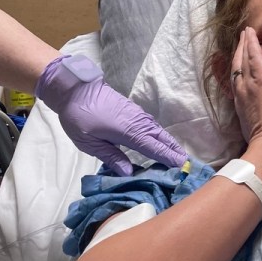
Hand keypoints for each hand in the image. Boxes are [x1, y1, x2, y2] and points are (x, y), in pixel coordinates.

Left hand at [35, 54, 185, 175]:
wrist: (74, 88)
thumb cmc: (79, 116)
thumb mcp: (89, 143)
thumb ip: (111, 157)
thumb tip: (129, 172)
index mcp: (129, 133)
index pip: (154, 148)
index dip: (169, 158)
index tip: (183, 166)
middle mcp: (138, 123)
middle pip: (162, 139)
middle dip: (174, 151)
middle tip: (187, 164)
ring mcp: (137, 115)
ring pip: (158, 131)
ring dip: (169, 143)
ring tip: (178, 155)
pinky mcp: (133, 110)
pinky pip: (152, 125)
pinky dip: (160, 135)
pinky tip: (161, 140)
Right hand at [228, 27, 261, 158]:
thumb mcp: (259, 132)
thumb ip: (260, 123)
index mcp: (243, 106)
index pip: (238, 84)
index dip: (238, 72)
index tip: (238, 63)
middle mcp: (241, 94)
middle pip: (236, 68)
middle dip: (237, 54)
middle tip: (239, 41)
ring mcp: (250, 85)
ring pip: (242, 59)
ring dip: (243, 44)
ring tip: (245, 33)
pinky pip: (253, 55)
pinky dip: (251, 42)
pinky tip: (250, 31)